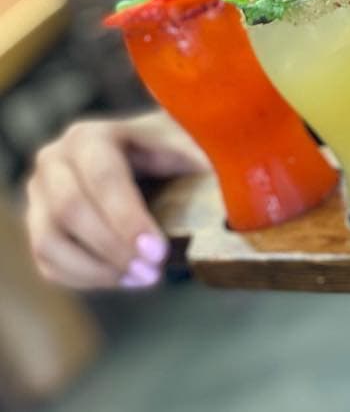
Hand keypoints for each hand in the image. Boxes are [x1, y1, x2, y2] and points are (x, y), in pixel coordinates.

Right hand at [25, 111, 208, 289]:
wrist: (155, 155)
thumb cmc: (181, 151)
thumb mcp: (198, 148)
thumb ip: (213, 166)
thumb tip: (241, 199)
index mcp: (95, 136)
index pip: (103, 179)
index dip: (127, 219)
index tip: (158, 252)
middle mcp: (56, 161)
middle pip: (69, 210)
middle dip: (113, 248)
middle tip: (154, 271)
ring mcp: (41, 195)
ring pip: (49, 242)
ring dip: (98, 269)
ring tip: (146, 278)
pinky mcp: (42, 225)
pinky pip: (49, 263)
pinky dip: (86, 278)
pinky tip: (127, 278)